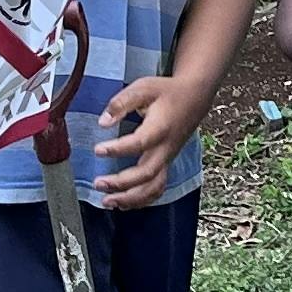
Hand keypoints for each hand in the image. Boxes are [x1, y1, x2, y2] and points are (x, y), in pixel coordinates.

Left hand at [89, 68, 212, 209]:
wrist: (194, 98)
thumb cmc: (166, 92)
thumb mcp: (144, 88)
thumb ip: (122, 102)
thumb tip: (103, 122)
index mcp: (160, 128)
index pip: (139, 143)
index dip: (118, 149)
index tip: (98, 150)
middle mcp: (165, 148)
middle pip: (147, 174)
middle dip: (122, 183)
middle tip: (99, 183)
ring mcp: (167, 159)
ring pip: (154, 187)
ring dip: (131, 199)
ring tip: (107, 201)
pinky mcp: (166, 164)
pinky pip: (157, 188)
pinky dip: (141, 200)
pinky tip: (123, 203)